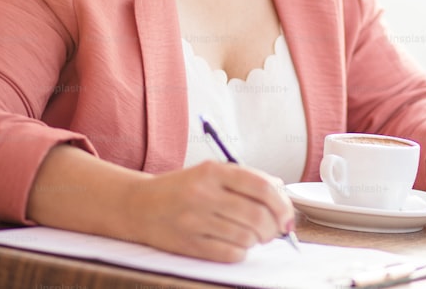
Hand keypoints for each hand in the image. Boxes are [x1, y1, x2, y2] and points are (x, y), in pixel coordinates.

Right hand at [127, 161, 295, 261]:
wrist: (138, 206)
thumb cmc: (182, 188)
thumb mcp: (211, 172)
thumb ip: (245, 178)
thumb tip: (280, 191)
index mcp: (213, 172)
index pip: (261, 187)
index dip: (282, 204)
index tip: (287, 215)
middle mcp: (203, 194)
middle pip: (256, 215)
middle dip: (273, 227)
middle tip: (274, 230)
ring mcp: (195, 220)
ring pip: (246, 236)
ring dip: (258, 240)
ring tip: (254, 236)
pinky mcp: (189, 244)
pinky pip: (230, 253)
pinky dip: (242, 252)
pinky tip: (238, 245)